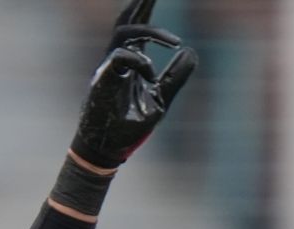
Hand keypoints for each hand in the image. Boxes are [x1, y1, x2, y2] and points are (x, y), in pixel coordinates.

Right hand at [71, 0, 196, 168]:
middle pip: (127, 22)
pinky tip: (151, 72)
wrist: (109, 149)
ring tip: (174, 40)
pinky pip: (118, 57)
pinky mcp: (103, 81)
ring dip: (149, 31)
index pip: (137, 28)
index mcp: (129, 61)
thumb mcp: (161, 99)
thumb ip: (175, 77)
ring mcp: (108, 68)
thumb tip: (191, 51)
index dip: (145, 10)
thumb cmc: (130, 126)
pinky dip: (138, 61)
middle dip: (140, 5)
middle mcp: (117, 59)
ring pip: (123, 33)